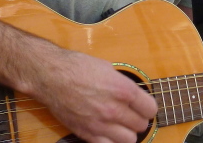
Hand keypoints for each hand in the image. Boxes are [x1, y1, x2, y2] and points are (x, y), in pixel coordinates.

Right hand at [31, 51, 156, 141]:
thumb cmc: (78, 67)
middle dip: (139, 119)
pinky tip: (109, 133)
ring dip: (128, 132)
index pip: (150, 108)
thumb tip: (135, 96)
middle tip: (131, 114)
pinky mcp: (87, 133)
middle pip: (141, 125)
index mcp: (122, 89)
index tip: (144, 106)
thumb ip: (124, 85)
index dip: (148, 107)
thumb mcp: (108, 68)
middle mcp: (114, 109)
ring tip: (121, 124)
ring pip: (129, 140)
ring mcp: (100, 123)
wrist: (51, 76)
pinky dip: (112, 141)